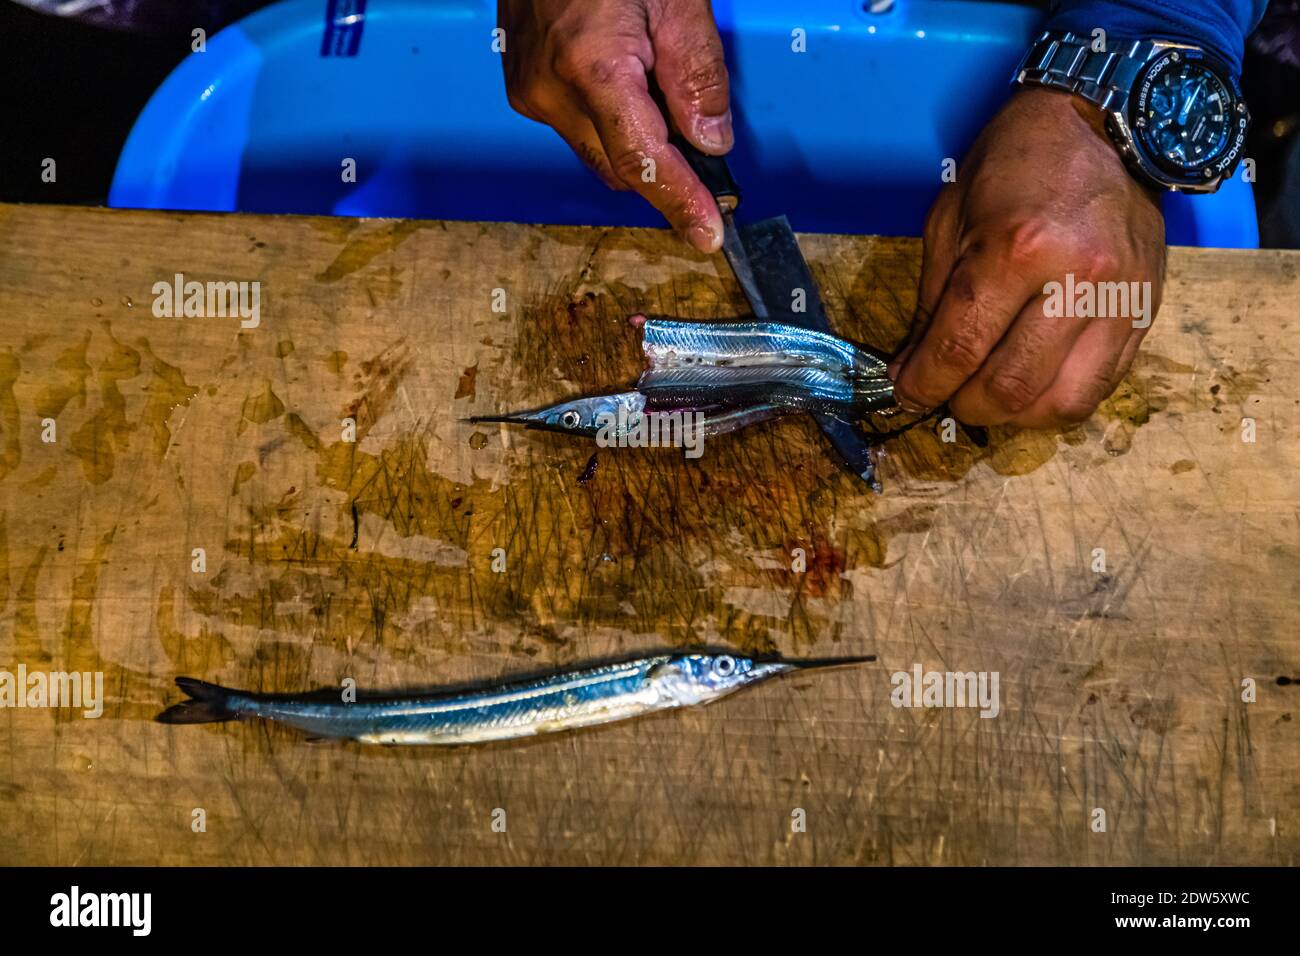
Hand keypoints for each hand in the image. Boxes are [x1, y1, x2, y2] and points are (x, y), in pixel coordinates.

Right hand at [499, 0, 731, 252]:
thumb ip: (697, 73)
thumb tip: (711, 141)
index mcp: (591, 67)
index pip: (643, 160)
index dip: (680, 202)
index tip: (708, 234)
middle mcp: (550, 90)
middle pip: (620, 169)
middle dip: (666, 175)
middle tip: (711, 169)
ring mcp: (530, 90)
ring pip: (599, 153)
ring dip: (639, 147)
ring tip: (666, 103)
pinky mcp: (523, 85)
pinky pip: (578, 128)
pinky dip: (613, 124)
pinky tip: (632, 88)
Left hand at [891, 88, 1166, 427]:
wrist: (1107, 124)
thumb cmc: (1017, 163)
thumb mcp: (952, 219)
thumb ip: (932, 303)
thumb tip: (911, 369)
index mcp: (1016, 250)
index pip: (960, 350)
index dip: (923, 386)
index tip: (905, 394)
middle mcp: (1075, 281)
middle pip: (1010, 388)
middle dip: (966, 406)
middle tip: (948, 394)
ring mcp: (1118, 301)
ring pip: (1061, 403)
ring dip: (1015, 416)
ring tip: (991, 395)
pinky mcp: (1145, 314)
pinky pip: (1101, 387)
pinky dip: (1057, 400)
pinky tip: (1033, 382)